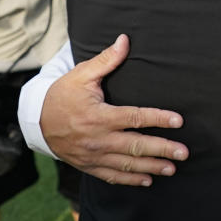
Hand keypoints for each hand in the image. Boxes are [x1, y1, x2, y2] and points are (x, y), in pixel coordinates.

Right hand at [40, 34, 188, 186]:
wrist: (36, 121)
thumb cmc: (62, 94)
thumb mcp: (81, 74)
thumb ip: (106, 60)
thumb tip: (124, 40)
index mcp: (99, 116)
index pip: (135, 118)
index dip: (158, 119)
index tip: (178, 120)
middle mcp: (98, 138)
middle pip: (136, 145)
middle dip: (162, 149)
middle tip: (183, 152)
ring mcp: (93, 155)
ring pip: (127, 164)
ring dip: (151, 167)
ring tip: (172, 168)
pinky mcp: (88, 165)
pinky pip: (112, 176)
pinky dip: (130, 180)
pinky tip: (147, 181)